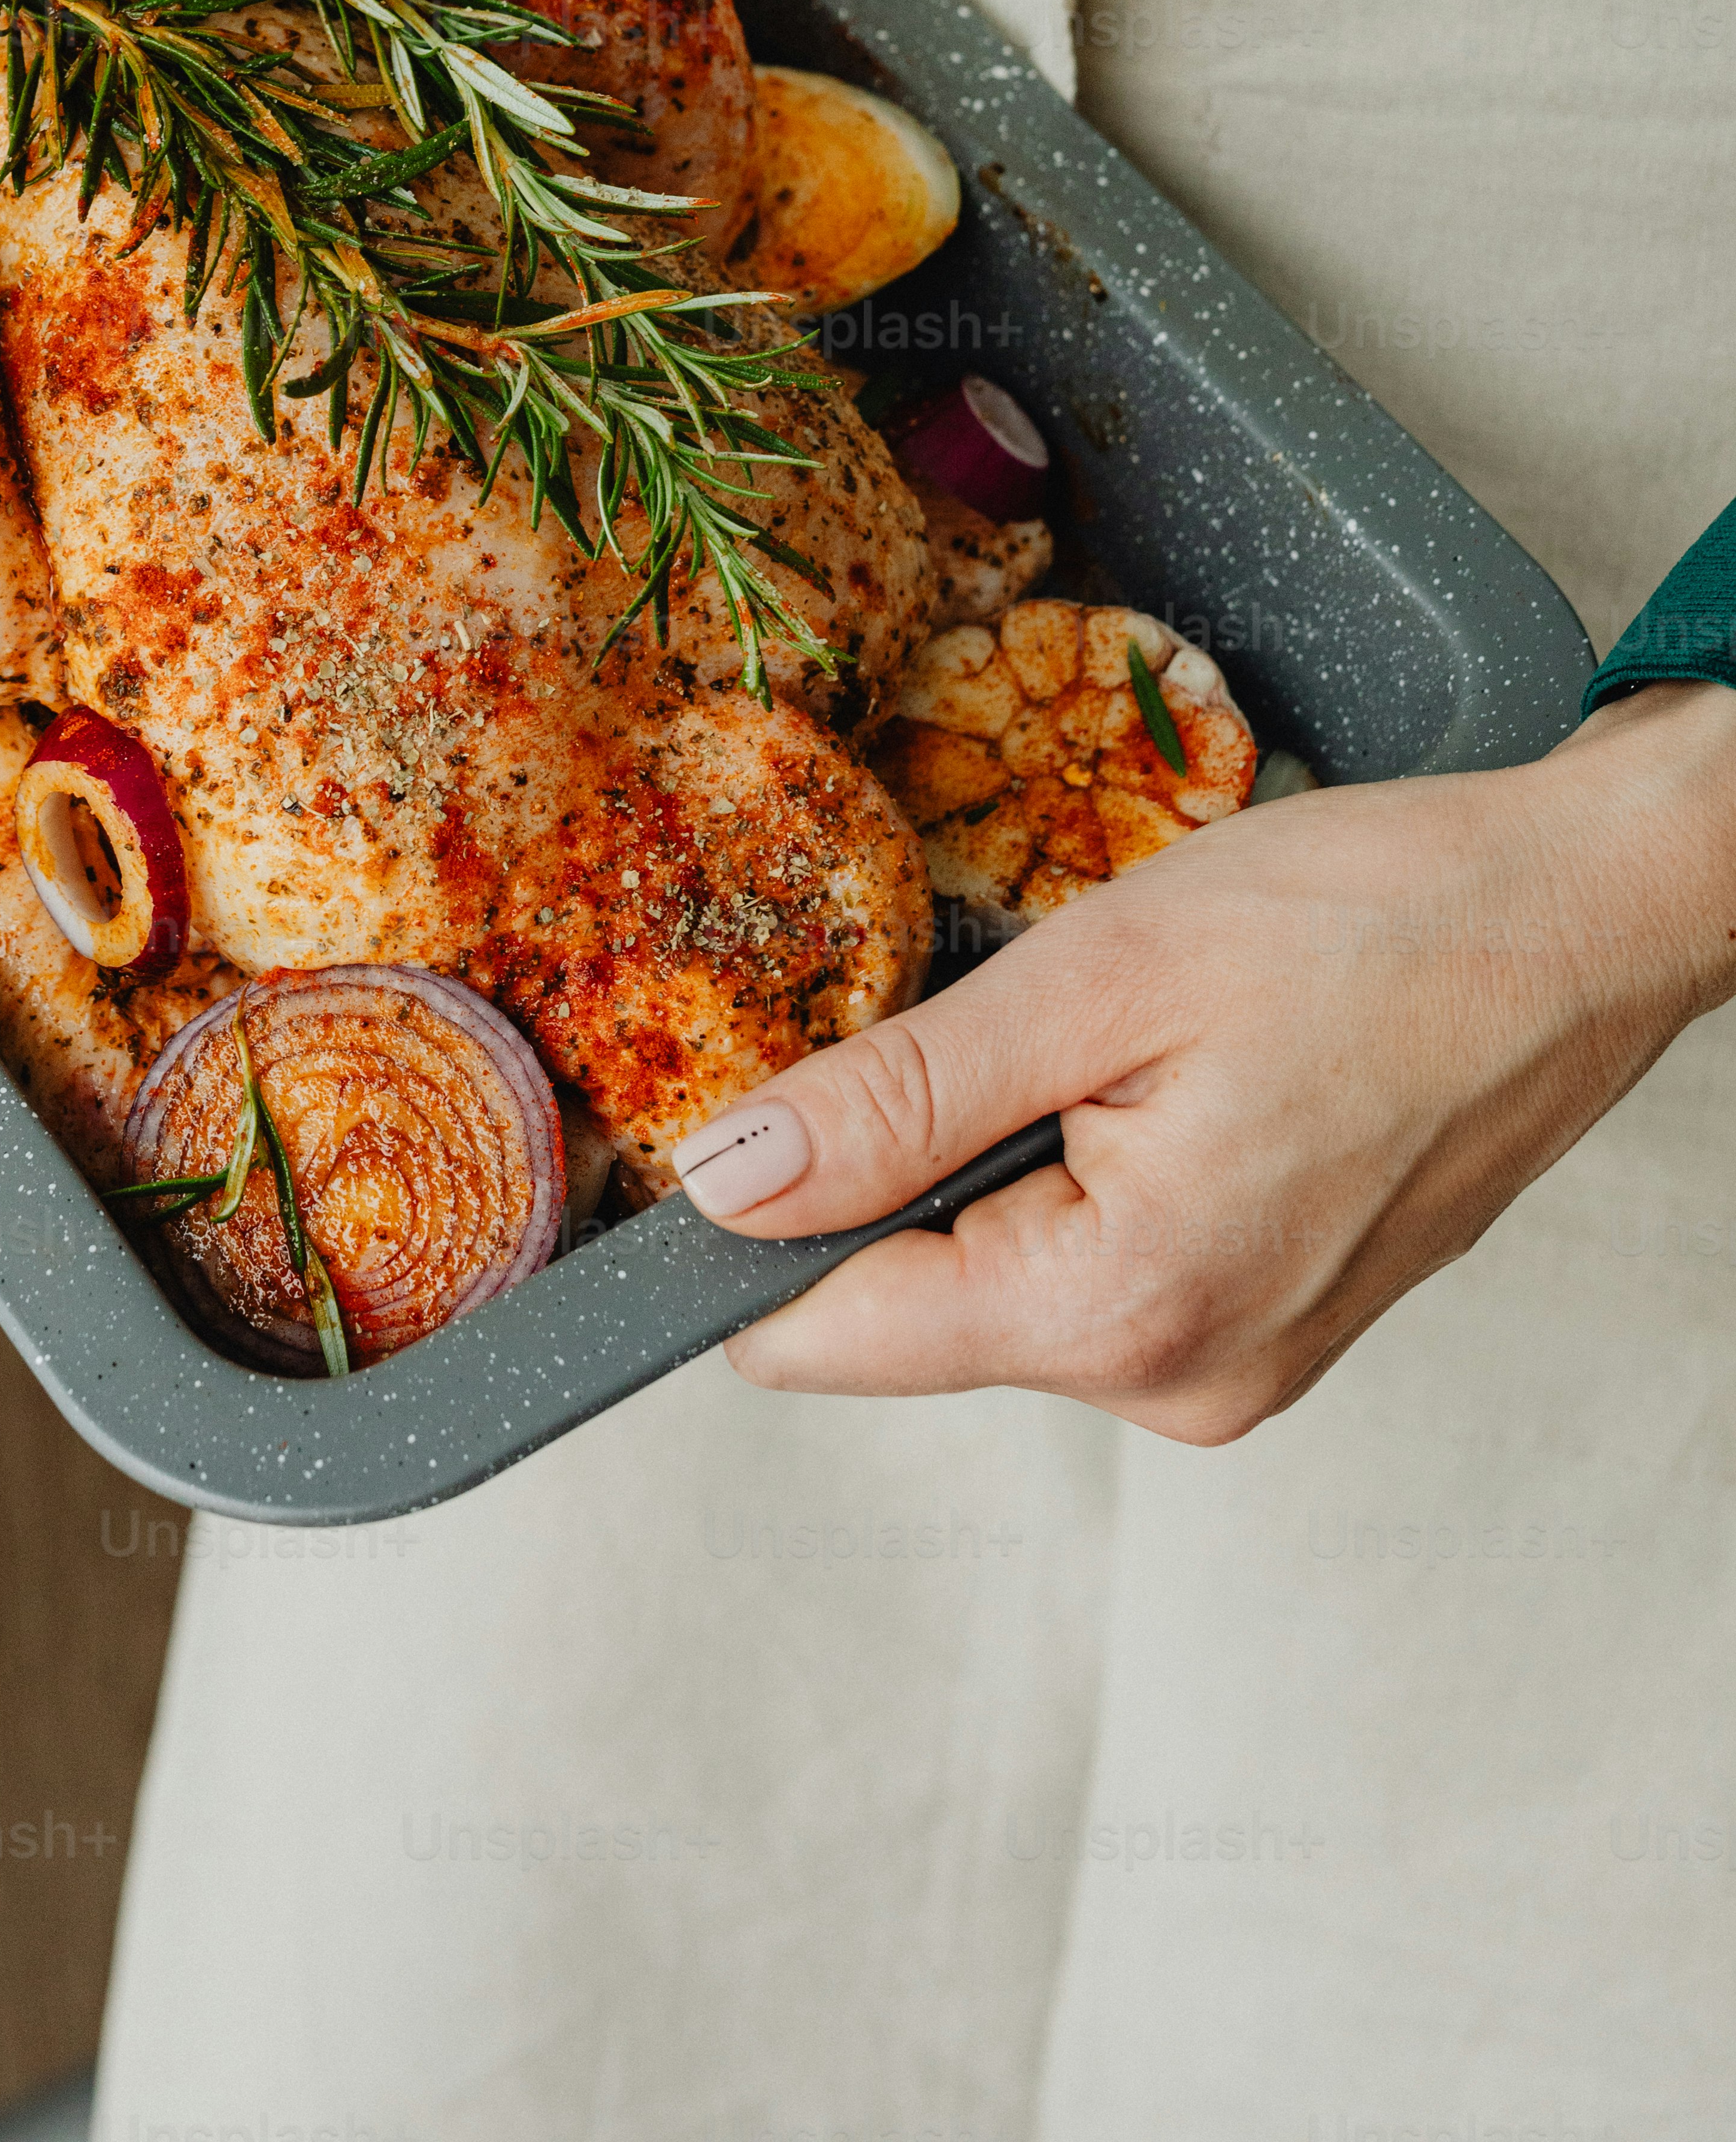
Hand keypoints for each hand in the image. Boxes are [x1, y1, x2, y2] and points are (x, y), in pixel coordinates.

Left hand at [678, 681, 1735, 1440]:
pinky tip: (1170, 1072)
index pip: (831, 1336)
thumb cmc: (1374, 921)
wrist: (1578, 920)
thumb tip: (727, 1180)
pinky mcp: (1267, 1325)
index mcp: (1124, 1315)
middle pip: (916, 1302)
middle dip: (906, 1162)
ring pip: (1006, 1278)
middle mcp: (1179, 1385)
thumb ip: (897, 1099)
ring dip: (1006, 1156)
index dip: (753, 1222)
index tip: (740, 1111)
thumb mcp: (1101, 976)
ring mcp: (1233, 1368)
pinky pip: (1098, 1266)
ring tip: (1121, 1036)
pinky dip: (1085, 1168)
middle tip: (1011, 1014)